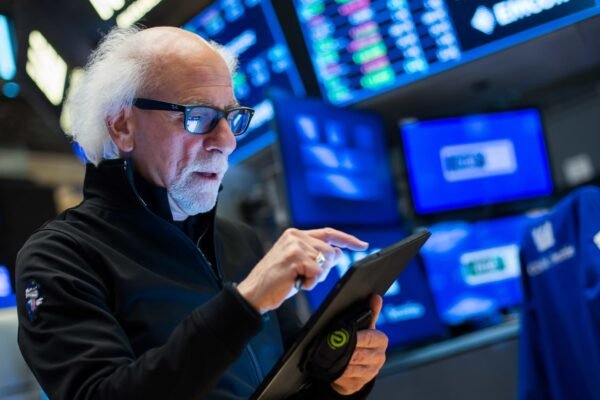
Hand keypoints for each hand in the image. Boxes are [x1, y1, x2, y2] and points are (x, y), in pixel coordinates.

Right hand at [237, 227, 367, 312]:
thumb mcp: (298, 264)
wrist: (254, 293)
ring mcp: (295, 246)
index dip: (347, 239)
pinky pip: (318, 271)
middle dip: (326, 268)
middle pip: (330, 250)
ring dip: (316, 276)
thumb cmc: (276, 281)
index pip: (328, 233)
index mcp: (295, 234)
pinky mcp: (295, 258)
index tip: (362, 244)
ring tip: (298, 279)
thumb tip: (338, 253)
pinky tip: (297, 283)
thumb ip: (315, 255)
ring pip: (325, 261)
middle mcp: (295, 236)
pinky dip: (311, 282)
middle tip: (307, 277)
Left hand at [331, 295, 387, 395]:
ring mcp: (370, 373)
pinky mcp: (359, 384)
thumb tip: (375, 297)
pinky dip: (337, 374)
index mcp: (381, 341)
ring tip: (330, 356)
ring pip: (351, 368)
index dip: (357, 337)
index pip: (369, 338)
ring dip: (339, 363)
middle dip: (345, 351)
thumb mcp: (366, 326)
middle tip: (333, 345)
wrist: (360, 366)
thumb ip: (370, 312)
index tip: (346, 334)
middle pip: (359, 355)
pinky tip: (332, 368)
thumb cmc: (362, 341)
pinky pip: (345, 379)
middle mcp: (378, 358)